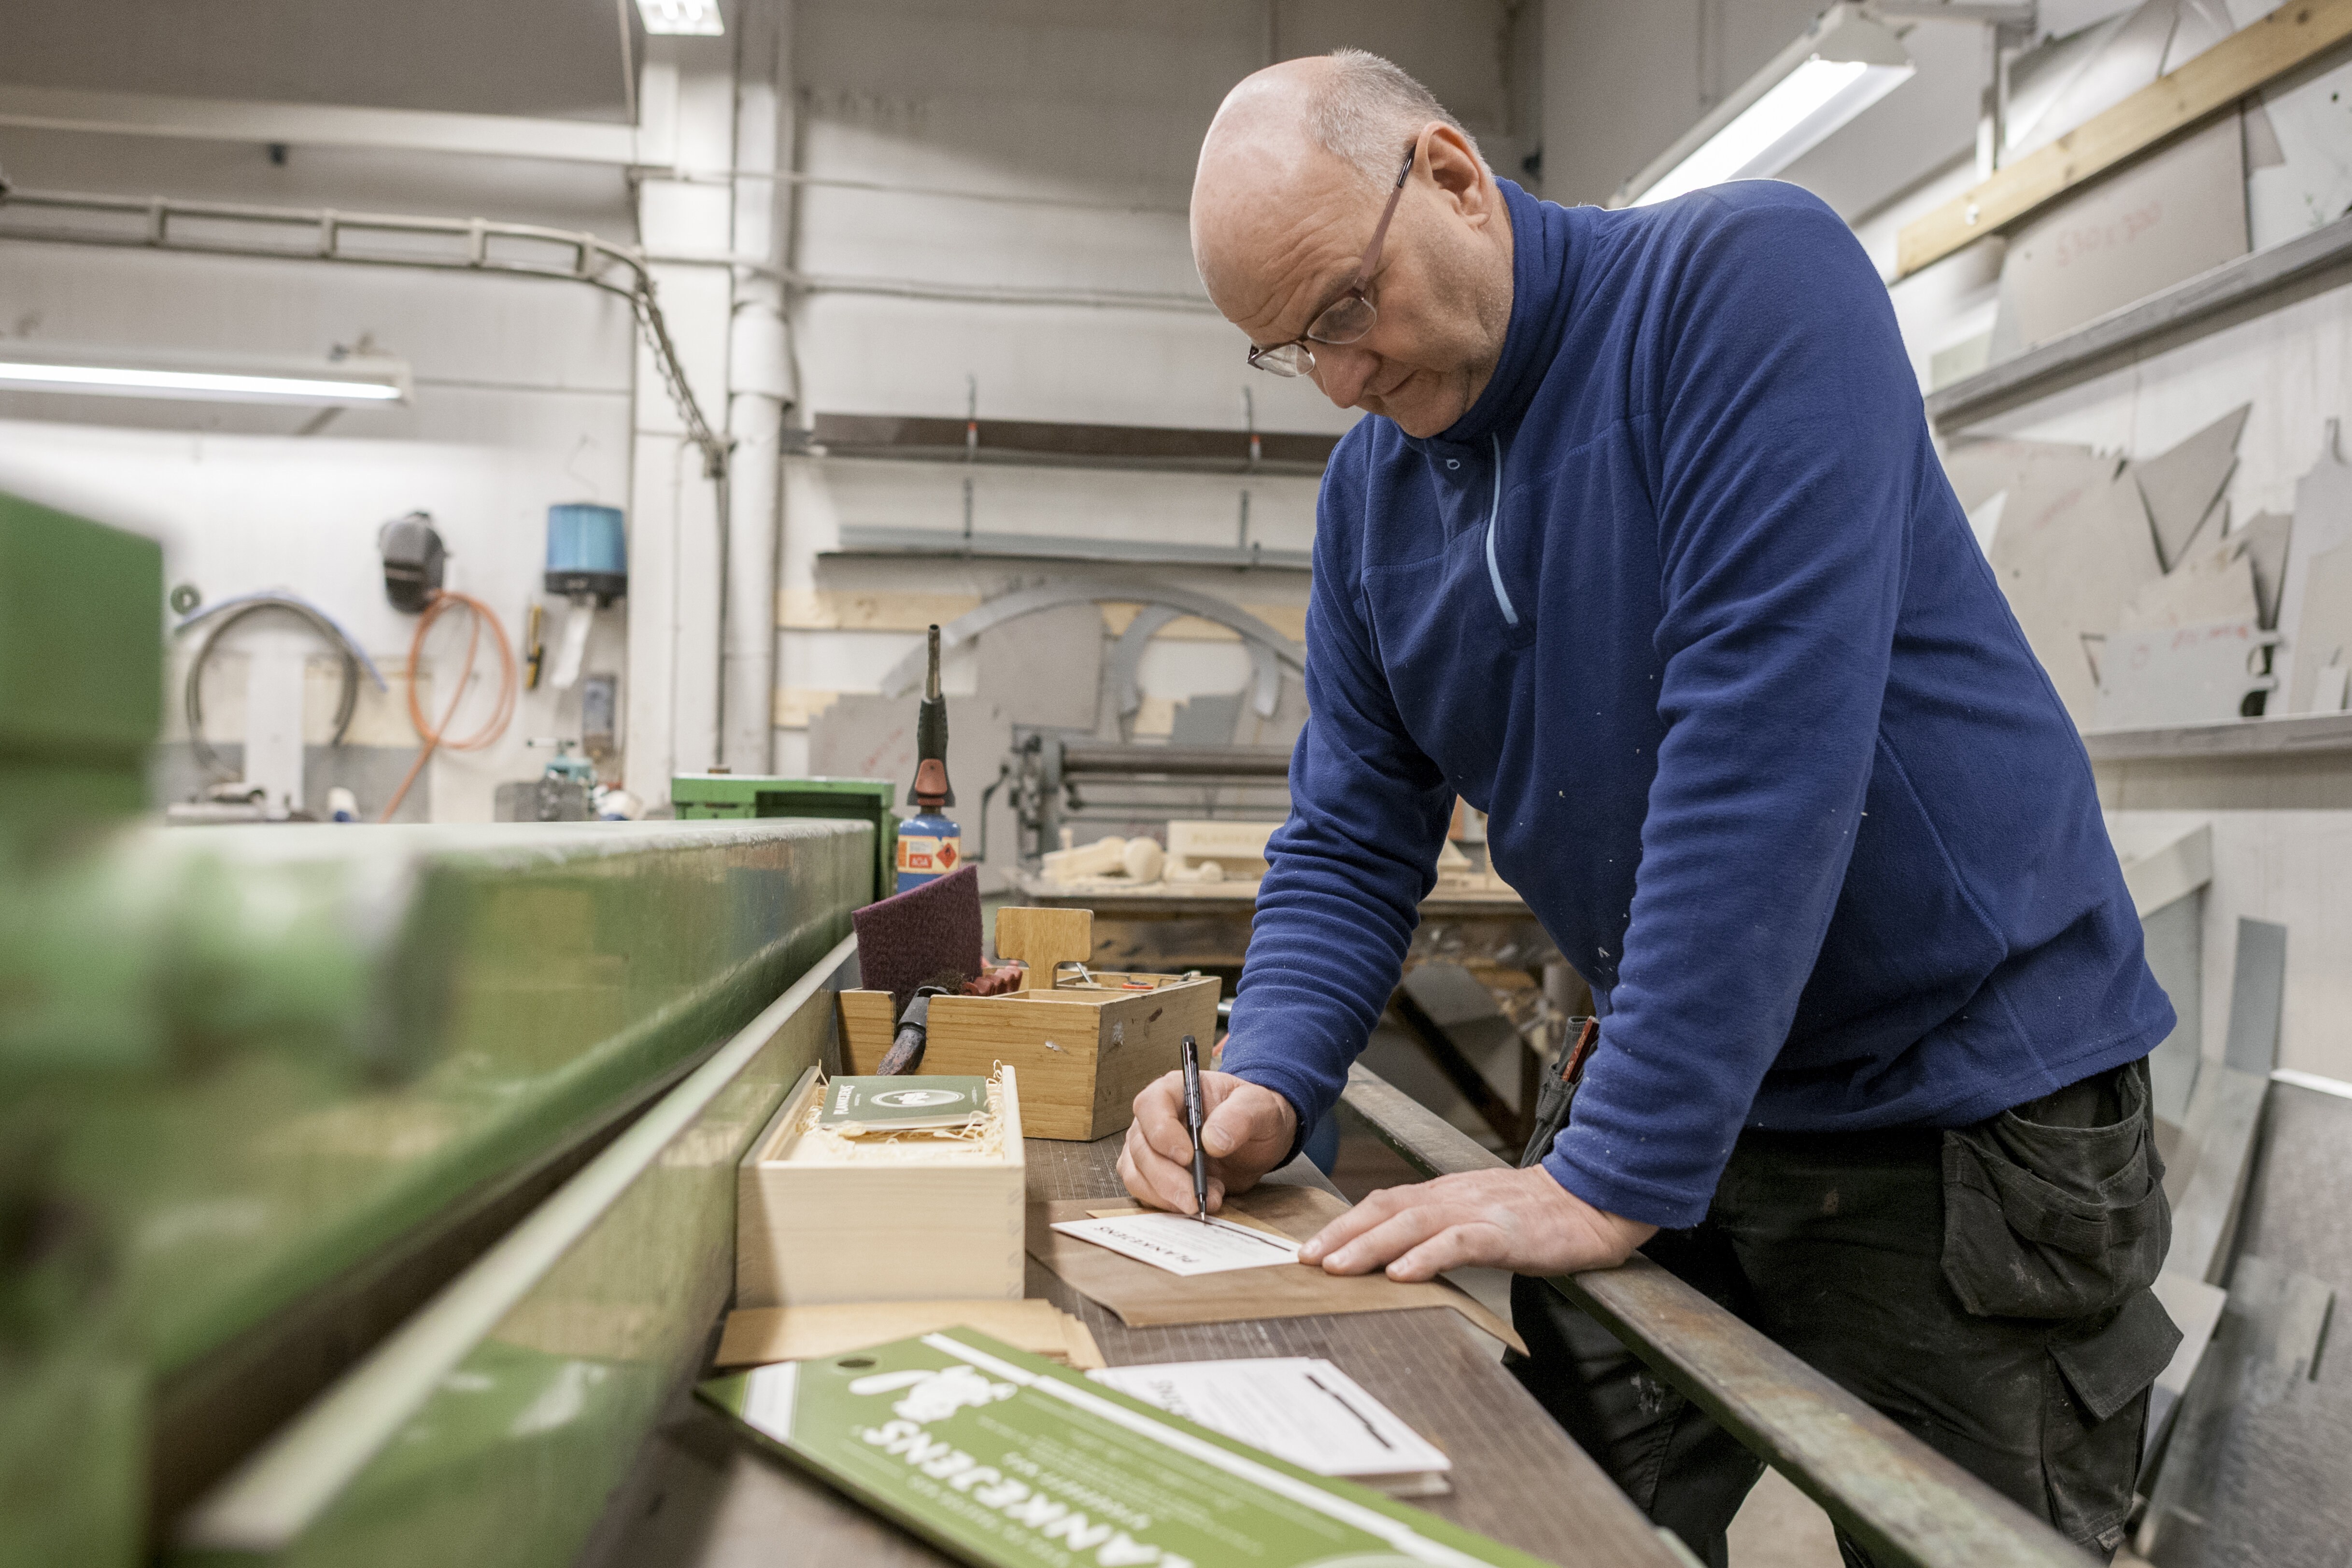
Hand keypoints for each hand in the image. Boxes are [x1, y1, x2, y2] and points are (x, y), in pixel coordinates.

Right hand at [1118, 1069, 1296, 1216]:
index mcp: (1175, 1090)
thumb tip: (1212, 1140)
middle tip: (1193, 1196)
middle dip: (1166, 1177)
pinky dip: (1169, 1203)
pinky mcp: (1153, 1174)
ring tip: (1208, 1198)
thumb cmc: (1254, 1114)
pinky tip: (1201, 1200)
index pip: (1150, 1105)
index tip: (1186, 1156)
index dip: (1161, 1131)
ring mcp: (1150, 1147)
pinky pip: (1146, 1191)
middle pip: (1141, 1147)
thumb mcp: (1259, 1107)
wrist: (1258, 1141)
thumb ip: (1239, 1117)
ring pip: (1138, 1174)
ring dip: (1167, 1195)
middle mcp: (1155, 1118)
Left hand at [1299, 1165, 1656, 1281]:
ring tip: (1338, 1267)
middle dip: (1341, 1235)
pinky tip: (1403, 1275)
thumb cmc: (1533, 1217)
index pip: (1381, 1204)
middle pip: (1384, 1210)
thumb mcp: (1475, 1218)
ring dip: (1370, 1246)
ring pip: (1411, 1223)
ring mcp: (1475, 1212)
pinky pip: (1458, 1242)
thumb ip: (1437, 1232)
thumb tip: (1395, 1260)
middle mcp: (1450, 1198)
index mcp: (1441, 1196)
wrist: (1589, 1203)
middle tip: (1305, 1260)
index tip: (1309, 1248)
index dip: (1343, 1224)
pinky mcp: (1503, 1231)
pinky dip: (1427, 1257)